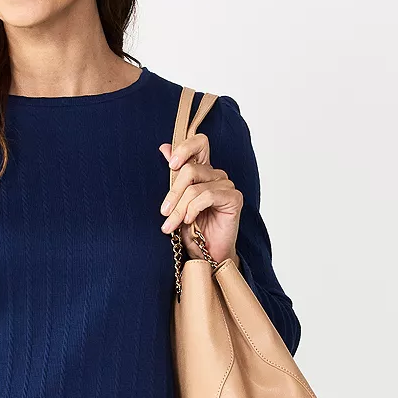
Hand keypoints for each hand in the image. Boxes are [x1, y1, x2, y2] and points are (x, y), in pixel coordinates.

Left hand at [158, 134, 242, 264]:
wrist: (205, 254)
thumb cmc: (191, 229)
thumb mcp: (176, 201)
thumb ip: (173, 174)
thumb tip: (164, 148)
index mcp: (202, 170)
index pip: (199, 143)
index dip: (184, 148)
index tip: (171, 164)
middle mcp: (215, 175)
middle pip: (190, 170)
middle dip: (173, 194)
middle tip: (164, 213)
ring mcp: (226, 185)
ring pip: (195, 187)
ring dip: (179, 208)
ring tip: (170, 225)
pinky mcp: (234, 198)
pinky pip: (207, 196)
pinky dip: (193, 209)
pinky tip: (189, 221)